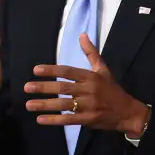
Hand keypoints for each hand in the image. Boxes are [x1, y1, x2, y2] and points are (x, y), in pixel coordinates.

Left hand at [24, 34, 149, 136]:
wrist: (128, 112)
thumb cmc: (112, 89)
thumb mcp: (103, 69)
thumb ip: (91, 53)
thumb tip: (82, 35)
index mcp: (90, 77)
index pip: (68, 71)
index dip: (52, 70)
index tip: (36, 70)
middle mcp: (88, 90)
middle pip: (63, 88)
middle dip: (44, 87)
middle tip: (27, 87)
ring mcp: (88, 106)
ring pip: (63, 104)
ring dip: (45, 105)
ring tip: (29, 104)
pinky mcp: (88, 120)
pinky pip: (68, 120)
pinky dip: (54, 120)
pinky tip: (40, 119)